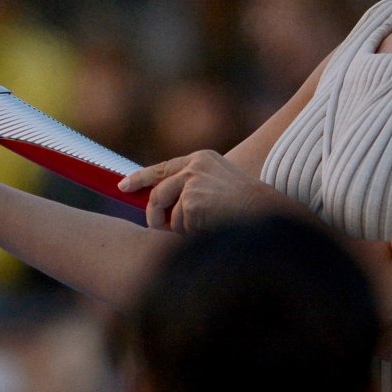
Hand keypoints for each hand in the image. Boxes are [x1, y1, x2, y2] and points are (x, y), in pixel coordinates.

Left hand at [133, 150, 290, 232]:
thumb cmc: (247, 206)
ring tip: (208, 226)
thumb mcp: (218, 188)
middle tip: (156, 227)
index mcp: (202, 159)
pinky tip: (212, 227)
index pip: (162, 168)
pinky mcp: (191, 200)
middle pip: (157, 193)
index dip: (140, 178)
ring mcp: (192, 182)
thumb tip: (159, 209)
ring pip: (169, 214)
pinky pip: (180, 225)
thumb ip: (191, 191)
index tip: (123, 186)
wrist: (267, 213)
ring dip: (182, 228)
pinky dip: (192, 233)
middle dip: (154, 215)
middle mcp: (194, 166)